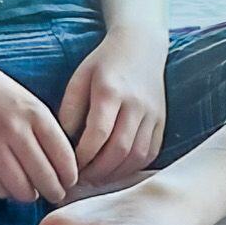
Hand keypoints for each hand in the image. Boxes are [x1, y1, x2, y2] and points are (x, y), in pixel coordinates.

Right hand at [0, 48, 78, 204]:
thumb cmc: (1, 93)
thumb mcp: (32, 105)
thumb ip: (47, 132)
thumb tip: (64, 168)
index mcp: (37, 115)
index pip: (64, 156)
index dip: (70, 176)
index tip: (70, 182)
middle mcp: (17, 129)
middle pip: (44, 176)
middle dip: (54, 192)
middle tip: (55, 195)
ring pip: (19, 186)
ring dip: (29, 196)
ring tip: (31, 194)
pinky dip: (4, 192)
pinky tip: (8, 188)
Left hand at [58, 26, 167, 189]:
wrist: (141, 45)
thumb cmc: (104, 62)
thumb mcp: (79, 78)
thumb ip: (70, 111)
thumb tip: (63, 146)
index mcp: (111, 91)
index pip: (98, 134)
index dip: (83, 157)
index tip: (69, 166)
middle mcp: (136, 104)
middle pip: (119, 149)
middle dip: (97, 171)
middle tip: (80, 179)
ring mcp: (153, 113)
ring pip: (137, 155)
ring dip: (115, 173)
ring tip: (96, 177)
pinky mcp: (162, 120)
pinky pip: (150, 152)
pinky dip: (133, 167)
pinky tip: (116, 169)